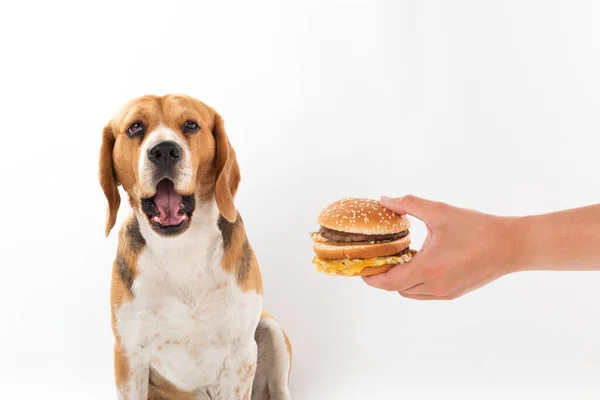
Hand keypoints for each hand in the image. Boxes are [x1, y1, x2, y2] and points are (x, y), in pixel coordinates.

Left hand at [362, 195, 517, 299]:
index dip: (371, 277)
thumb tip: (385, 199)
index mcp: (428, 269)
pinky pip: (424, 293)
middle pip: (397, 288)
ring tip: (396, 259)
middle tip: (376, 258)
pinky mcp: (454, 293)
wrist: (512, 245)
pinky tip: (417, 263)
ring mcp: (445, 292)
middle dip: (383, 275)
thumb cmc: (478, 228)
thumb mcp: (440, 212)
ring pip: (410, 292)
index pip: (389, 282)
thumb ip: (409, 204)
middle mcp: (435, 286)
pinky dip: (414, 282)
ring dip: (399, 279)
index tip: (360, 267)